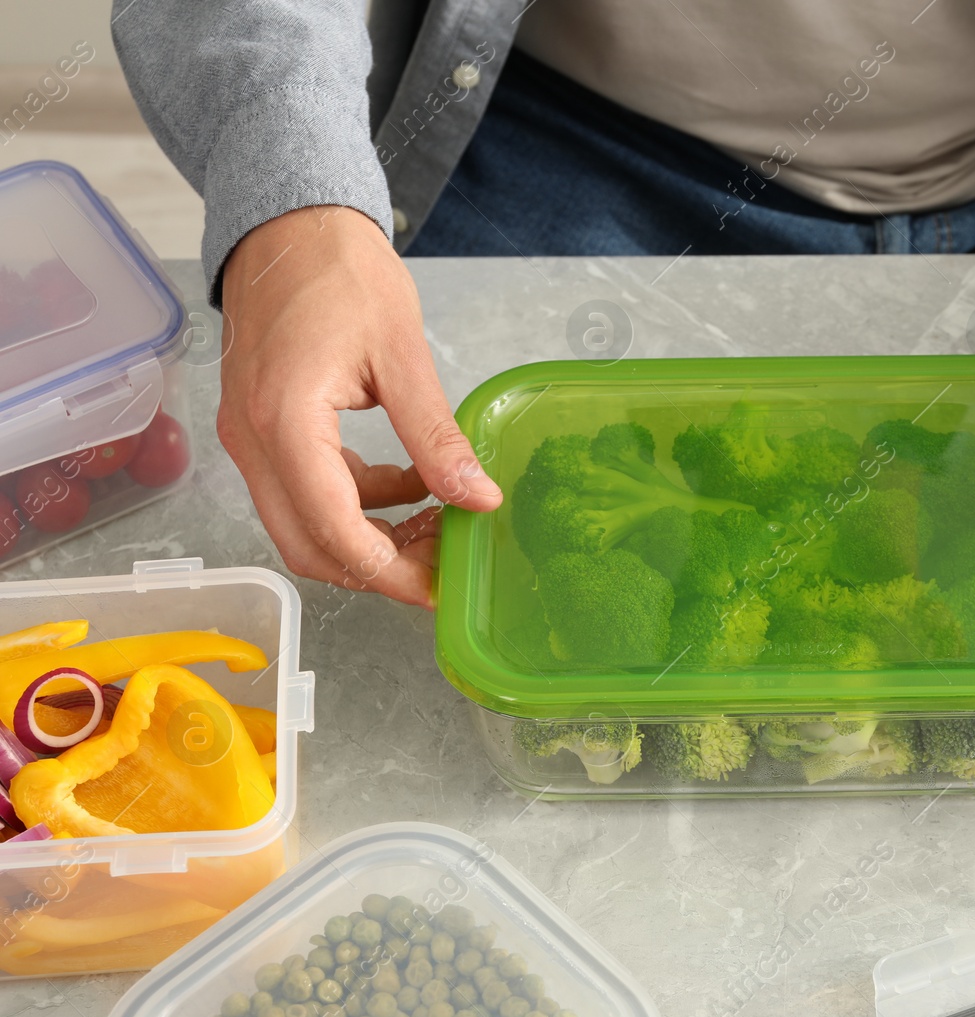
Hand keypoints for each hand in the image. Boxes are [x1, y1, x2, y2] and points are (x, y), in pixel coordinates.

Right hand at [217, 206, 501, 606]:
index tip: (441, 586)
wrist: (289, 223)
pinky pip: (301, 492)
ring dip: (367, 536)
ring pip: (303, 525)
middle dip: (379, 567)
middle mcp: (251, 441)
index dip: (390, 571)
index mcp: (284, 422)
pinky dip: (353, 503)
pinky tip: (407, 483)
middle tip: (442, 562)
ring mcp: (247, 438)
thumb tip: (479, 499)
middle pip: (308, 546)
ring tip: (437, 518)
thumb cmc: (341, 272)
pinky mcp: (258, 430)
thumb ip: (436, 435)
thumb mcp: (402, 354)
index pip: (333, 529)